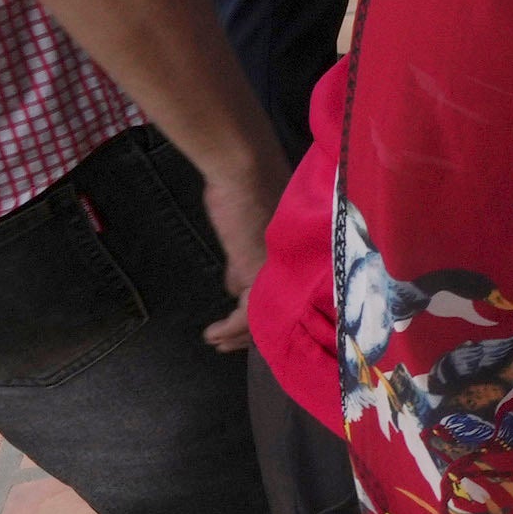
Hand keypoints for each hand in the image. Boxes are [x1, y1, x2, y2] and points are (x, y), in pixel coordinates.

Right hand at [194, 145, 283, 351]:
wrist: (243, 169)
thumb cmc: (246, 191)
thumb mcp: (248, 234)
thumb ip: (245, 263)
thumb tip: (234, 289)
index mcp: (300, 258)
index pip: (288, 298)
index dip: (270, 316)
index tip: (251, 330)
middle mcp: (296, 268)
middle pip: (278, 311)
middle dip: (253, 332)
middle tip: (231, 344)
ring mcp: (278, 270)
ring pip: (262, 316)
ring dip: (238, 335)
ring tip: (220, 343)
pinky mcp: (257, 271)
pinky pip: (246, 313)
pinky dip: (230, 328)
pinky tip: (213, 334)